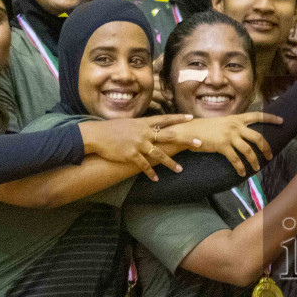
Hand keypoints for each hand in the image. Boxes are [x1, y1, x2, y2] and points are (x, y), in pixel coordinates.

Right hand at [78, 113, 193, 178]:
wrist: (96, 135)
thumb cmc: (111, 129)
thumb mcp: (128, 123)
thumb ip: (140, 126)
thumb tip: (148, 128)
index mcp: (143, 123)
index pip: (165, 119)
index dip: (178, 118)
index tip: (191, 117)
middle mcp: (143, 133)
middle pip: (169, 135)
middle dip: (185, 140)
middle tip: (199, 143)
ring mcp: (138, 144)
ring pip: (159, 154)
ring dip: (170, 163)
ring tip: (180, 169)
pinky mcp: (131, 155)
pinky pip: (144, 165)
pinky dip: (150, 173)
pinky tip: (156, 179)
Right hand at [160, 111, 279, 176]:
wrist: (190, 130)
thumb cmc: (206, 128)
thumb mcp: (222, 123)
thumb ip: (234, 126)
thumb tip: (245, 132)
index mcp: (236, 118)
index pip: (257, 115)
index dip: (271, 118)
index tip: (282, 121)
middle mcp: (235, 125)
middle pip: (258, 137)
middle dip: (266, 148)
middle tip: (270, 156)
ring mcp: (229, 135)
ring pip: (248, 150)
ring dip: (254, 161)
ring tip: (256, 168)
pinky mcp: (222, 145)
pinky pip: (235, 159)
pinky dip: (240, 168)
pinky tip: (242, 174)